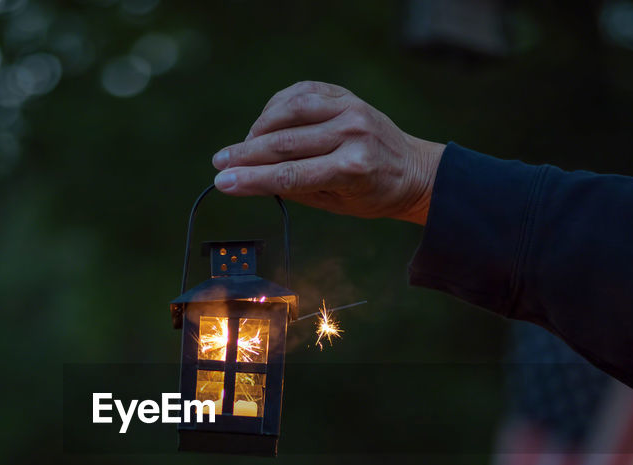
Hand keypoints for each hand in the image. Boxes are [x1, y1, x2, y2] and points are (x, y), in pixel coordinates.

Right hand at [210, 81, 444, 224]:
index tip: (223, 181)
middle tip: (219, 162)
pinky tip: (266, 123)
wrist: (412, 169)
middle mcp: (353, 134)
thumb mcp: (334, 203)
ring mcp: (350, 108)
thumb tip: (250, 177)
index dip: (252, 179)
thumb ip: (294, 187)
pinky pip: (300, 93)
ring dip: (259, 129)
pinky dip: (276, 107)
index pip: (291, 174)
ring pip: (289, 111)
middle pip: (285, 143)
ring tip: (245, 146)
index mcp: (353, 169)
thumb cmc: (371, 193)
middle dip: (246, 154)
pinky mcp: (344, 94)